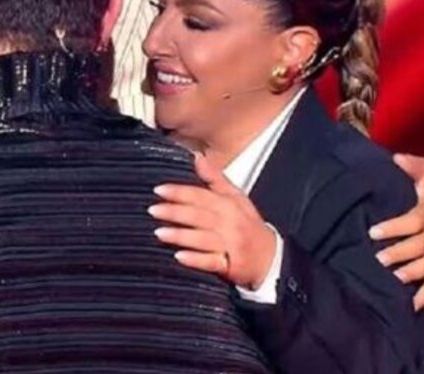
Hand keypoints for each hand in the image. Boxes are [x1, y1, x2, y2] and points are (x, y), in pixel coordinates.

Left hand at [152, 154, 277, 289]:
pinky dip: (196, 260)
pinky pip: (212, 262)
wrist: (271, 256)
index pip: (201, 196)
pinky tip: (179, 256)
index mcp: (228, 205)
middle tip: (153, 210)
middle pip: (199, 216)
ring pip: (203, 238)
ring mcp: (230, 245)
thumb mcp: (236, 197)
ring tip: (159, 232)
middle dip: (175, 212)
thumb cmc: (248, 224)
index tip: (159, 190)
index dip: (180, 192)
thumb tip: (196, 157)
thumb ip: (214, 178)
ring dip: (181, 235)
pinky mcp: (231, 265)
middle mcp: (229, 224)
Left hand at [370, 153, 423, 309]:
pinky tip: (408, 305)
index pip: (414, 221)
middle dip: (400, 253)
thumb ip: (413, 165)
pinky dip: (423, 296)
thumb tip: (396, 158)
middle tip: (379, 259)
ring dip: (411, 274)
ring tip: (392, 278)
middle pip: (421, 248)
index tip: (373, 231)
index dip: (394, 227)